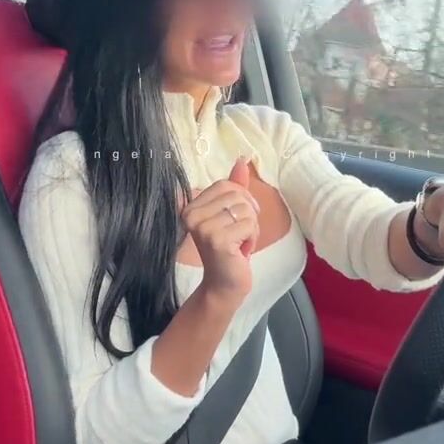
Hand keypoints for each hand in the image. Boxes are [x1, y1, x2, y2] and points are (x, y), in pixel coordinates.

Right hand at [182, 157, 260, 300]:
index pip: (227, 185)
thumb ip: (235, 187)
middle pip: (237, 195)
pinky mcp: (216, 239)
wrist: (225, 283)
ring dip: (251, 227)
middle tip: (239, 235)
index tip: (237, 220)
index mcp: (191, 206)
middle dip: (248, 215)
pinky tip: (240, 250)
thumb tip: (242, 160)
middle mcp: (191, 214)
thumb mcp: (231, 213)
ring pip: (245, 210)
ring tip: (239, 243)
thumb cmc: (229, 248)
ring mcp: (203, 227)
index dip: (241, 199)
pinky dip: (252, 238)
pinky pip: (249, 224)